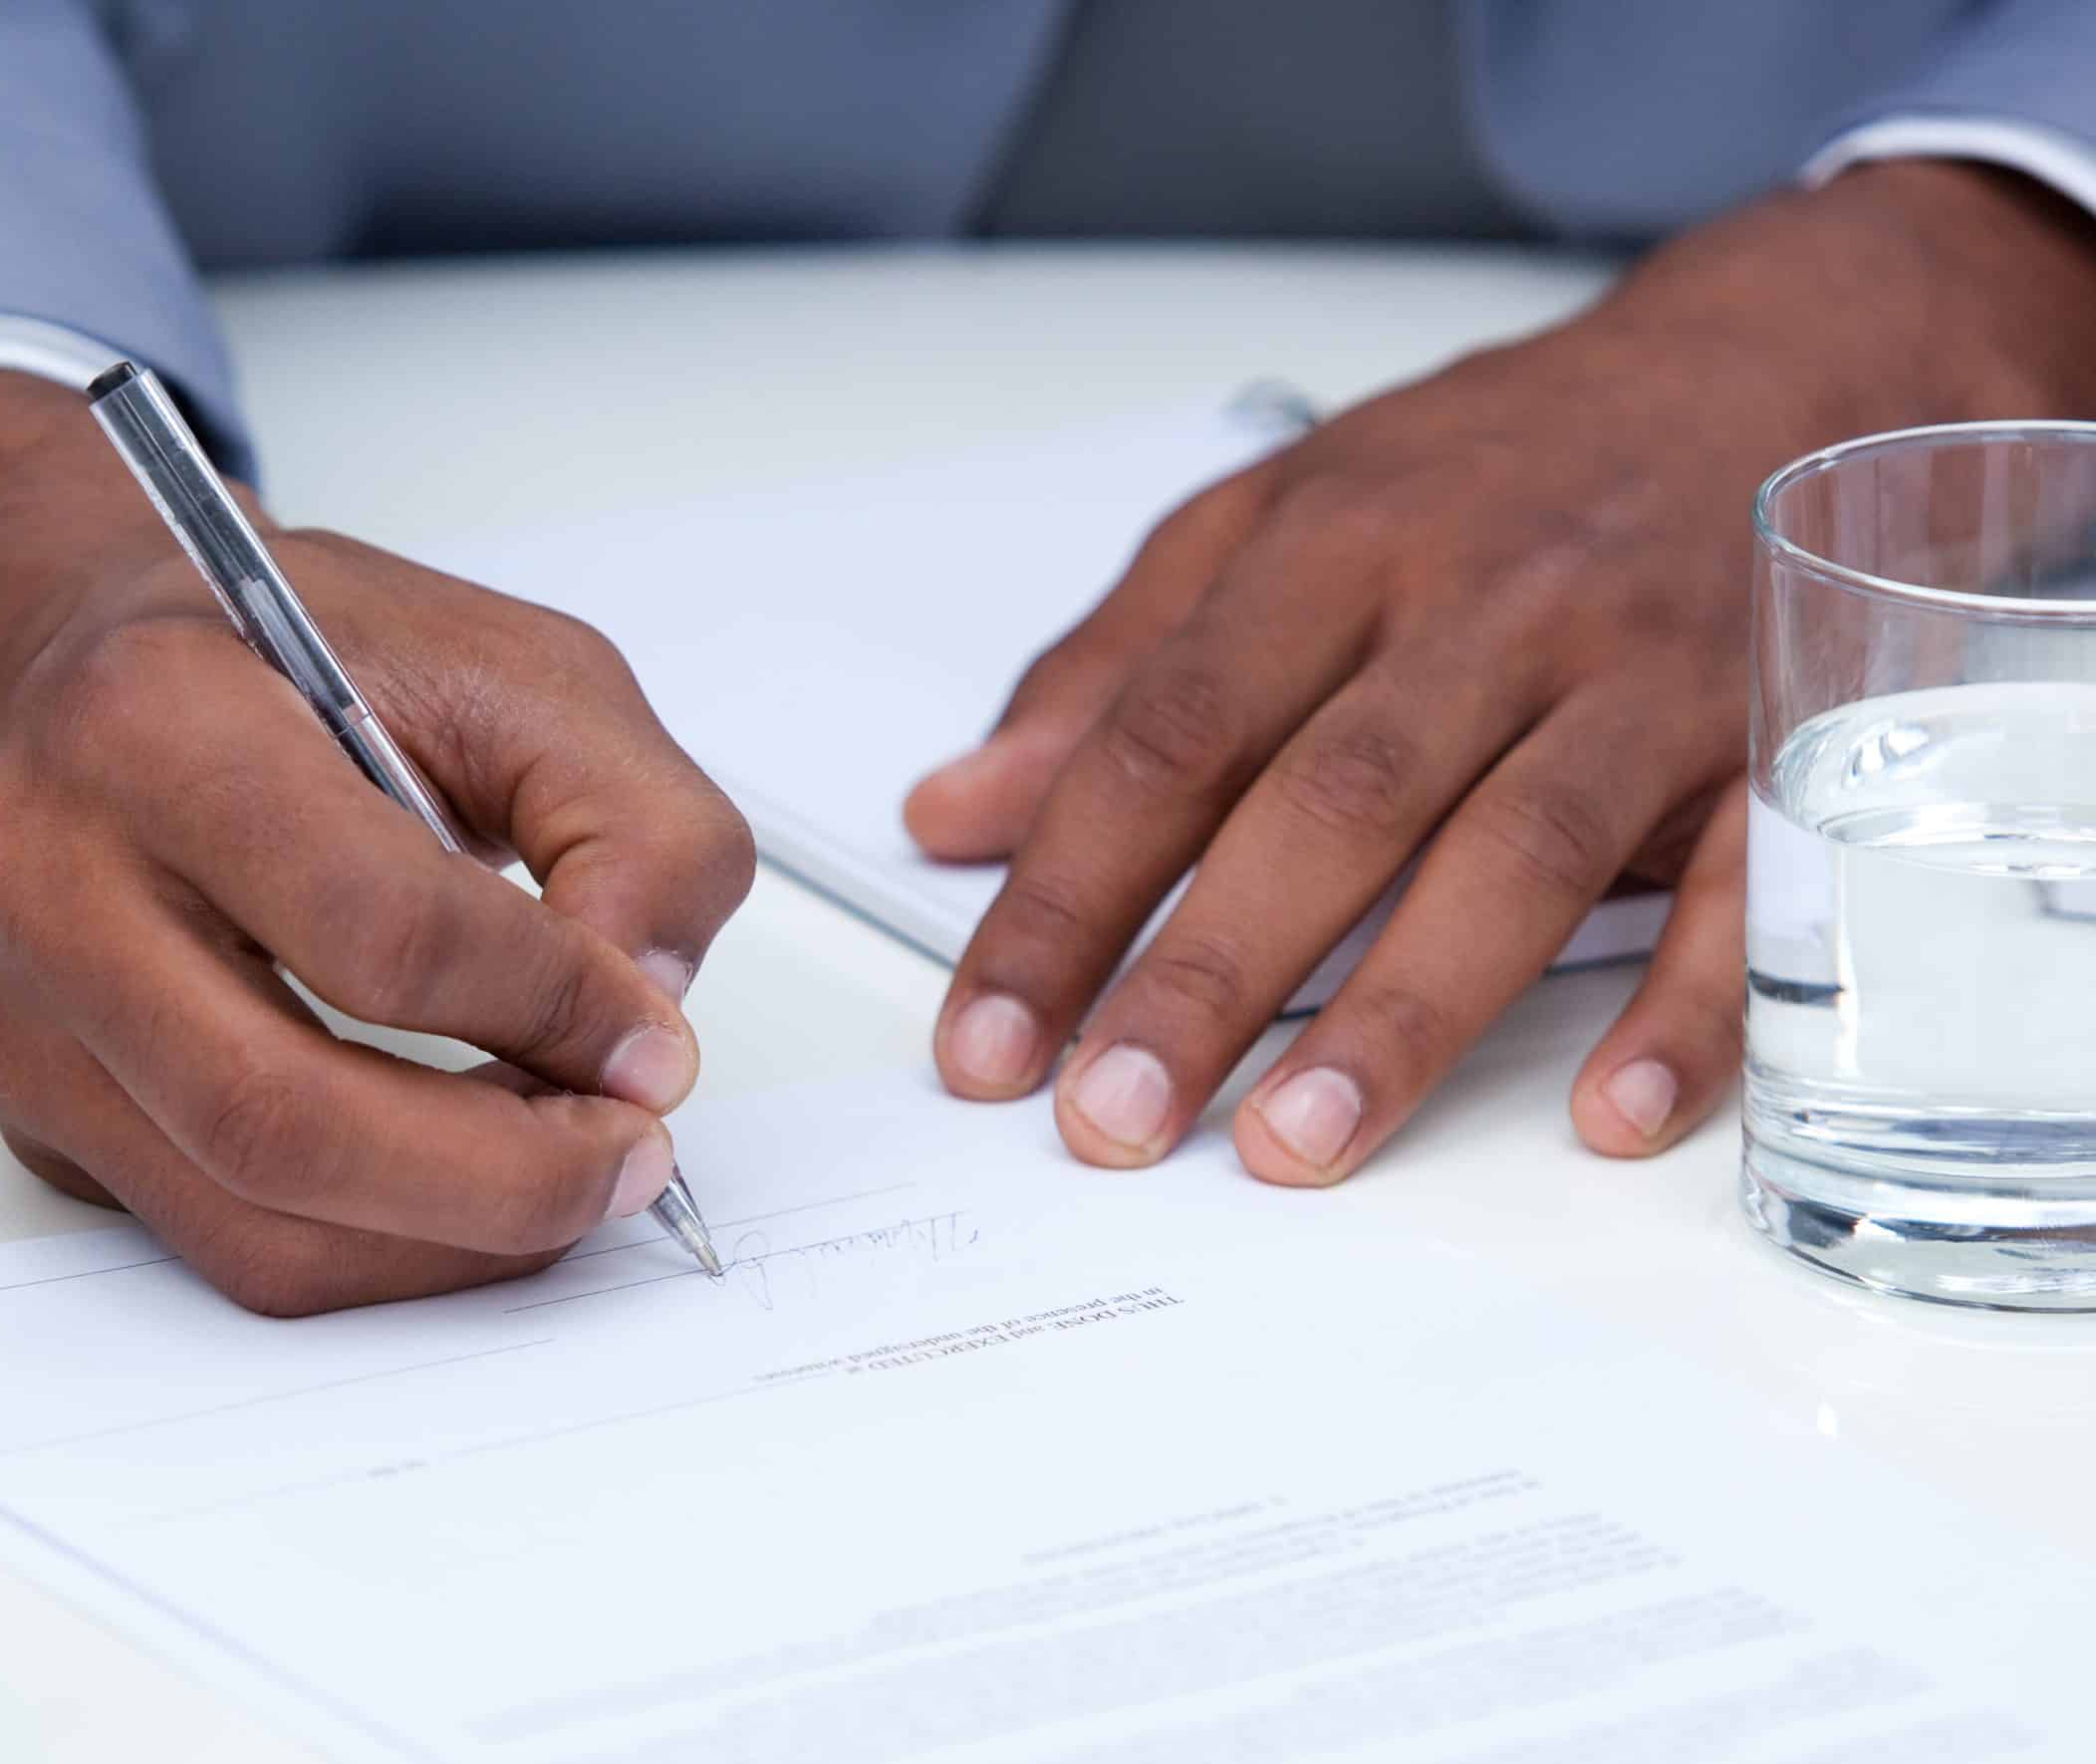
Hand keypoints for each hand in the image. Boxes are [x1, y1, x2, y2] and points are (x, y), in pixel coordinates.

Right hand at [0, 370, 752, 1312]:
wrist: (66, 658)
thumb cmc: (285, 653)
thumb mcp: (515, 668)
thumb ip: (634, 822)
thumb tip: (645, 1018)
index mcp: (160, 721)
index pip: (380, 927)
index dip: (553, 1009)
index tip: (654, 1044)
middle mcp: (43, 872)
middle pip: (284, 1118)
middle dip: (503, 1181)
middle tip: (627, 1161)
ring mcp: (12, 1009)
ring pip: (247, 1221)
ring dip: (446, 1242)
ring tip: (564, 1179)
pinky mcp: (26, 1103)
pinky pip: (215, 1236)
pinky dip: (371, 1242)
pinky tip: (456, 1178)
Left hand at [905, 162, 2095, 1179]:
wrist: (1769, 357)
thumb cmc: (1497, 464)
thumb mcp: (1280, 510)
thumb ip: (1115, 662)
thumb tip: (956, 810)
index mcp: (1338, 543)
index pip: (1168, 734)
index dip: (1066, 894)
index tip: (990, 1039)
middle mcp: (1484, 604)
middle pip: (1328, 802)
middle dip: (1207, 972)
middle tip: (1111, 1117)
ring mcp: (1639, 672)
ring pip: (1512, 853)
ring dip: (1400, 1014)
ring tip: (1292, 1146)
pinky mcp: (1774, 737)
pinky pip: (1735, 884)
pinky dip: (1683, 1005)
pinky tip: (1604, 1116)